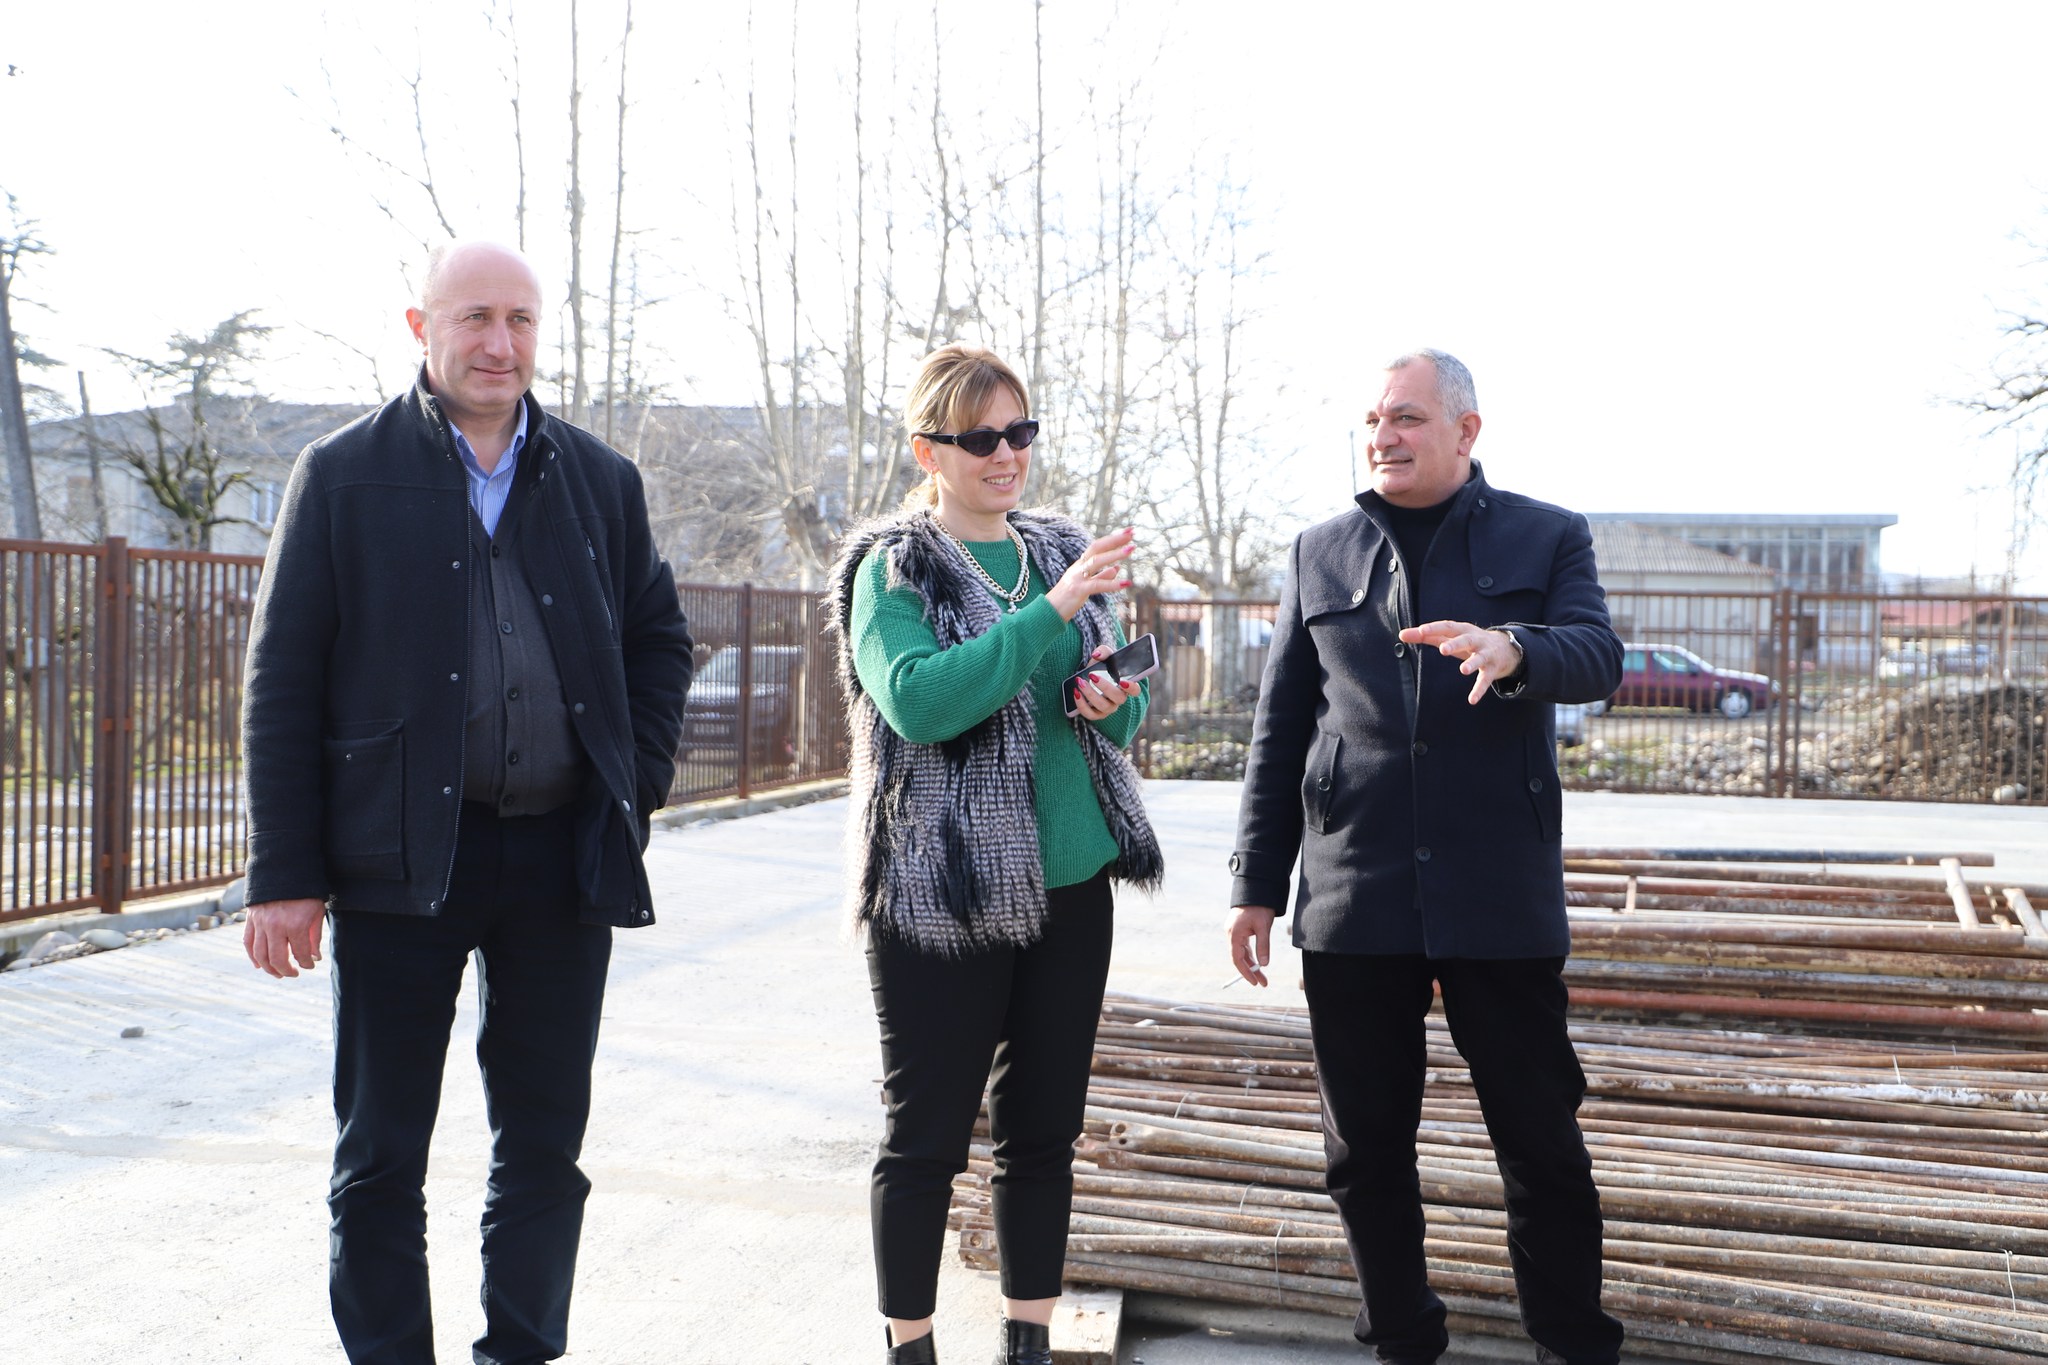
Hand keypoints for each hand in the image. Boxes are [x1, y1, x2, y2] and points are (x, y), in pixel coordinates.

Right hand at [244, 898, 326, 978]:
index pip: (300, 954)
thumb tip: (314, 957)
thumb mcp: (317, 911)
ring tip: (278, 974)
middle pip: (277, 959)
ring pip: (260, 955)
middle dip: (287, 971)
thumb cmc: (305, 891)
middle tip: (294, 974)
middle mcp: (276, 926)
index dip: (307, 963)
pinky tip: (259, 965)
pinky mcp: (251, 919)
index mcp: (296, 925)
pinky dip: (252, 956)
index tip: (310, 965)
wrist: (284, 869)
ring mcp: (260, 923)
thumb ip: (314, 936)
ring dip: (268, 968)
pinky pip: (248, 943)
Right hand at [1046, 528, 1134, 620]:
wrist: (1049, 613)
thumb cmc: (1067, 599)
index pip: (1097, 547)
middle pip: (1096, 548)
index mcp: (1080, 565)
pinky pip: (1097, 584)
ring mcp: (1077, 577)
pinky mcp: (1078, 590)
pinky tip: (1126, 583)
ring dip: (1114, 554)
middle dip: (1114, 539)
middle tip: (1132, 533)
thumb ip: (1100, 576)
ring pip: (1096, 561)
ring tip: (1131, 549)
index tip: (1129, 532)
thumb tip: (1116, 568)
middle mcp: (1078, 567)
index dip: (1113, 539)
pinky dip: (1112, 584)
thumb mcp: (1085, 584)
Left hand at [1071, 643, 1139, 721]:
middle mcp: (1118, 699)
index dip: (1132, 688)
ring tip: (1080, 682)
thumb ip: (1103, 651)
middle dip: (1105, 687)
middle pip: (1118, 698)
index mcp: (1125, 685)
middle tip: (1092, 676)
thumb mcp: (1103, 656)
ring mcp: (1108, 708)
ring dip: (1090, 694)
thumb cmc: (1100, 667)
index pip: (1135, 690)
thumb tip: (1097, 655)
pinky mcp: (1095, 714)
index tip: (1122, 682)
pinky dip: (1081, 704)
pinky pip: (1090, 714)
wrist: (1086, 677)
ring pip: (1103, 706)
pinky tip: (1076, 693)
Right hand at [1228, 906, 1274, 986]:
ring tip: (1262, 976)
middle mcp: (1232, 934)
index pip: (1237, 959)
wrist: (1257, 889)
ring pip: (1242, 953)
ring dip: (1252, 964)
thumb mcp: (1264, 927)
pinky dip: (1250, 955)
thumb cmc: (1260, 907)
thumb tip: (1264, 965)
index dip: (1245, 972)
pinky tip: (1257, 962)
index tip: (1255, 982)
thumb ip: (1263, 946)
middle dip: (1251, 971)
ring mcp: (1234, 932)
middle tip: (1263, 983)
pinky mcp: (1239, 929)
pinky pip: (1243, 946)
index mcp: (1234, 934)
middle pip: (1240, 958)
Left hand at [1399, 620, 1523, 703]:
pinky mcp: (1492, 670)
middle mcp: (1476, 640)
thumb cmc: (1469, 641)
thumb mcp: (1450, 637)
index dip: (1434, 629)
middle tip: (1443, 649)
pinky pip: (1485, 680)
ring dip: (1472, 664)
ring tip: (1463, 670)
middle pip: (1466, 640)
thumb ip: (1426, 636)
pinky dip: (1479, 690)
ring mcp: (1486, 655)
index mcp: (1462, 630)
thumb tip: (1401, 635)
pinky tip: (1472, 700)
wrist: (1506, 648)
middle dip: (1455, 644)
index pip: (1447, 626)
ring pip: (1479, 658)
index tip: (1420, 631)